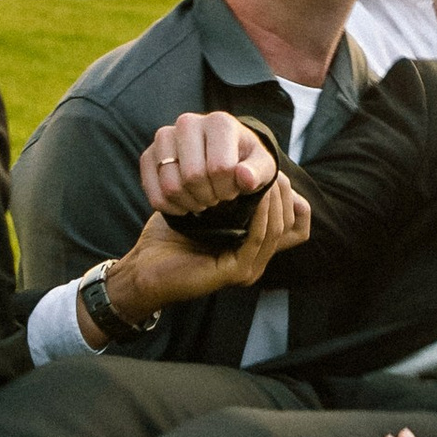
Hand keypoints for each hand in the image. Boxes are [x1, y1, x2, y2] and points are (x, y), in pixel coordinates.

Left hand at [83, 182, 310, 339]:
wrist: (144, 268)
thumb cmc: (169, 237)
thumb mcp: (204, 209)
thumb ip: (225, 195)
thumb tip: (241, 165)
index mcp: (251, 249)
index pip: (291, 226)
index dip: (290, 198)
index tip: (277, 172)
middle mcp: (254, 260)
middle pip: (286, 224)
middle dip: (283, 194)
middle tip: (275, 170)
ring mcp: (248, 268)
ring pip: (275, 229)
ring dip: (273, 200)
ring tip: (268, 176)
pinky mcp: (237, 271)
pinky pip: (257, 238)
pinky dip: (259, 214)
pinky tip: (254, 193)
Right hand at [138, 110, 277, 219]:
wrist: (222, 157)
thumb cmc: (244, 162)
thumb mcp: (261, 167)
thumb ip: (258, 172)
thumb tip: (245, 178)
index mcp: (219, 122)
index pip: (220, 167)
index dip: (228, 188)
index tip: (234, 189)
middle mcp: (188, 122)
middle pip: (193, 177)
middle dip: (209, 196)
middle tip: (217, 196)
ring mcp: (164, 137)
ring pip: (171, 186)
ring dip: (191, 203)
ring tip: (203, 198)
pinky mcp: (148, 155)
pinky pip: (154, 194)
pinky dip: (171, 208)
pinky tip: (185, 203)